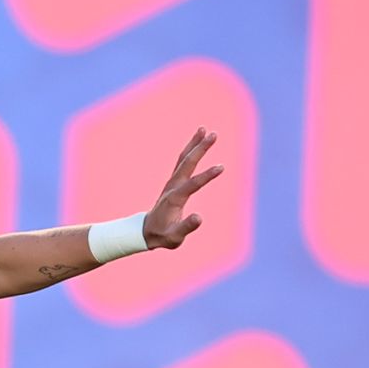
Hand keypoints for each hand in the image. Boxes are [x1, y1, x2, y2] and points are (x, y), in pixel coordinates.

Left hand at [146, 128, 220, 250]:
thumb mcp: (174, 238)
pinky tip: (197, 142)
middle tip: (214, 134)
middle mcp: (172, 187)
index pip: (192, 184)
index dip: (206, 176)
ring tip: (204, 129)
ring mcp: (172, 182)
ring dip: (194, 144)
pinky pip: (182, 162)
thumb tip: (199, 217)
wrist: (146, 232)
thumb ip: (186, 227)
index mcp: (174, 199)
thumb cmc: (162, 236)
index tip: (222, 167)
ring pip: (184, 159)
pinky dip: (190, 150)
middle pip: (187, 164)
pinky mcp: (174, 182)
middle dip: (200, 149)